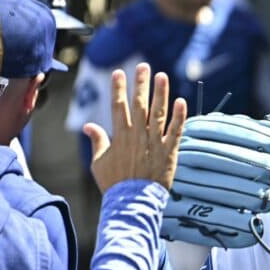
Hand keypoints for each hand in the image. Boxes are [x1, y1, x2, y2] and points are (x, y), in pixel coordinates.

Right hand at [83, 63, 187, 191]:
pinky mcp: (169, 152)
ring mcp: (154, 143)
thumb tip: (89, 126)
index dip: (119, 88)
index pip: (118, 106)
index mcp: (120, 136)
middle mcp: (138, 135)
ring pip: (158, 113)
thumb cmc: (114, 184)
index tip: (119, 73)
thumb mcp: (99, 163)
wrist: (132, 203)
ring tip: (162, 76)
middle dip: (141, 84)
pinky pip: (175, 131)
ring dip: (161, 93)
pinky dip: (179, 117)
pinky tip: (181, 101)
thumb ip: (97, 141)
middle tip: (143, 66)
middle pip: (140, 104)